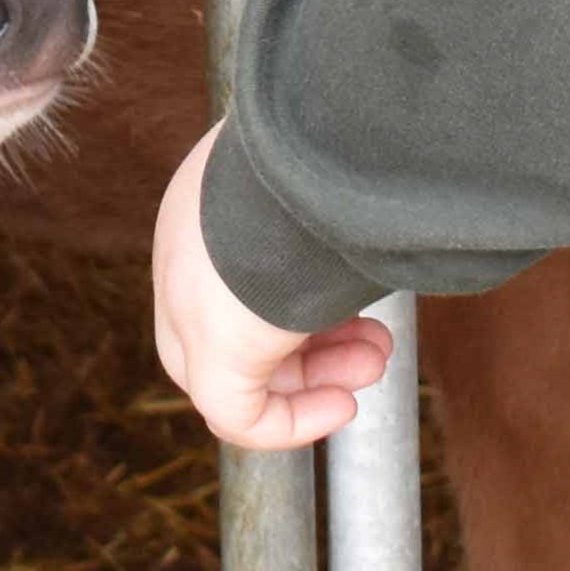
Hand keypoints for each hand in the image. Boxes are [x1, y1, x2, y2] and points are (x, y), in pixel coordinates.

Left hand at [152, 123, 394, 449]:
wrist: (308, 160)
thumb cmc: (331, 149)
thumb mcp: (325, 167)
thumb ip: (332, 198)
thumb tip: (386, 189)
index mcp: (203, 203)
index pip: (234, 272)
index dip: (301, 298)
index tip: (356, 306)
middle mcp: (184, 254)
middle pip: (240, 324)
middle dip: (318, 342)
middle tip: (377, 346)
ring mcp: (188, 307)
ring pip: (241, 370)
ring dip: (319, 375)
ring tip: (377, 362)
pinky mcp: (210, 355)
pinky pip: (239, 414)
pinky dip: (292, 421)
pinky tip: (342, 407)